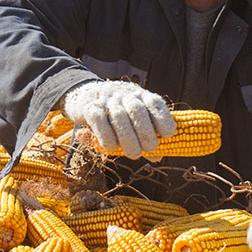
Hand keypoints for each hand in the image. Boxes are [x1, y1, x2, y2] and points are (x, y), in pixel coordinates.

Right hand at [61, 80, 175, 159]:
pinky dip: (107, 137)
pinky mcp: (89, 107)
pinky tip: (111, 147)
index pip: (154, 103)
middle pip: (136, 111)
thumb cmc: (116, 115)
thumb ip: (146, 137)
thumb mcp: (134, 121)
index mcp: (141, 96)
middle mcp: (125, 94)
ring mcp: (106, 100)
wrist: (85, 96)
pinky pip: (99, 121)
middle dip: (146, 133)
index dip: (163, 118)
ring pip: (119, 117)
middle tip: (149, 148)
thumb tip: (157, 157)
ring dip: (128, 139)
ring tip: (134, 154)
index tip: (167, 134)